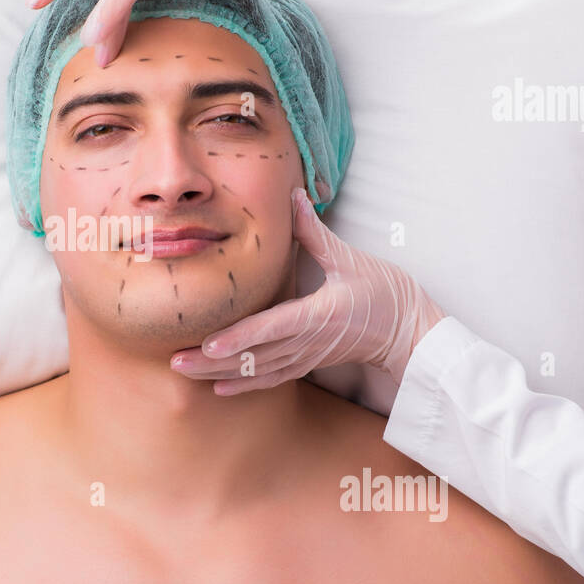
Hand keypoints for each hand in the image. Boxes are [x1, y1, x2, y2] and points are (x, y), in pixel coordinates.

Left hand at [170, 187, 447, 393]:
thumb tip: (293, 196)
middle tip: (175, 362)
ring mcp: (306, 356)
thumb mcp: (349, 258)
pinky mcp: (307, 363)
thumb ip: (314, 232)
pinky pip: (271, 378)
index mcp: (317, 315)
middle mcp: (308, 342)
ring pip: (257, 371)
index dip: (239, 338)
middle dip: (212, 361)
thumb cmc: (383, 292)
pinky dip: (244, 384)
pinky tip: (217, 387)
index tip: (209, 345)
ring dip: (219, 373)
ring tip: (182, 372)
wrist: (409, 331)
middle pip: (254, 356)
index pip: (271, 328)